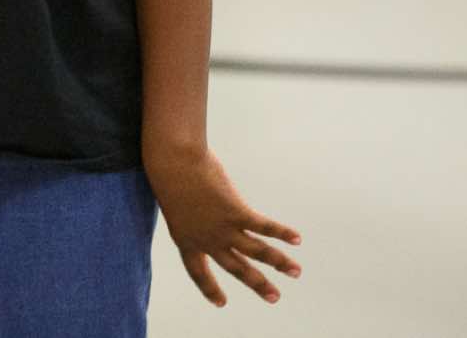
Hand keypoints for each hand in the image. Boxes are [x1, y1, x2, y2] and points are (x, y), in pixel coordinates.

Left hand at [146, 144, 301, 306]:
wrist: (173, 164)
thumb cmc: (170, 174)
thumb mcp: (175, 201)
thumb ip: (192, 212)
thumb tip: (209, 206)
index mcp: (185, 240)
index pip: (198, 272)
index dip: (209, 288)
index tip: (221, 303)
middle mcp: (207, 241)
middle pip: (236, 268)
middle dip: (257, 283)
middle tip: (274, 298)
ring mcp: (223, 229)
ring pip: (256, 251)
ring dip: (279, 262)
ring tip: (296, 272)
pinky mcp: (236, 212)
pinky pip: (263, 226)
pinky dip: (282, 232)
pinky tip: (296, 238)